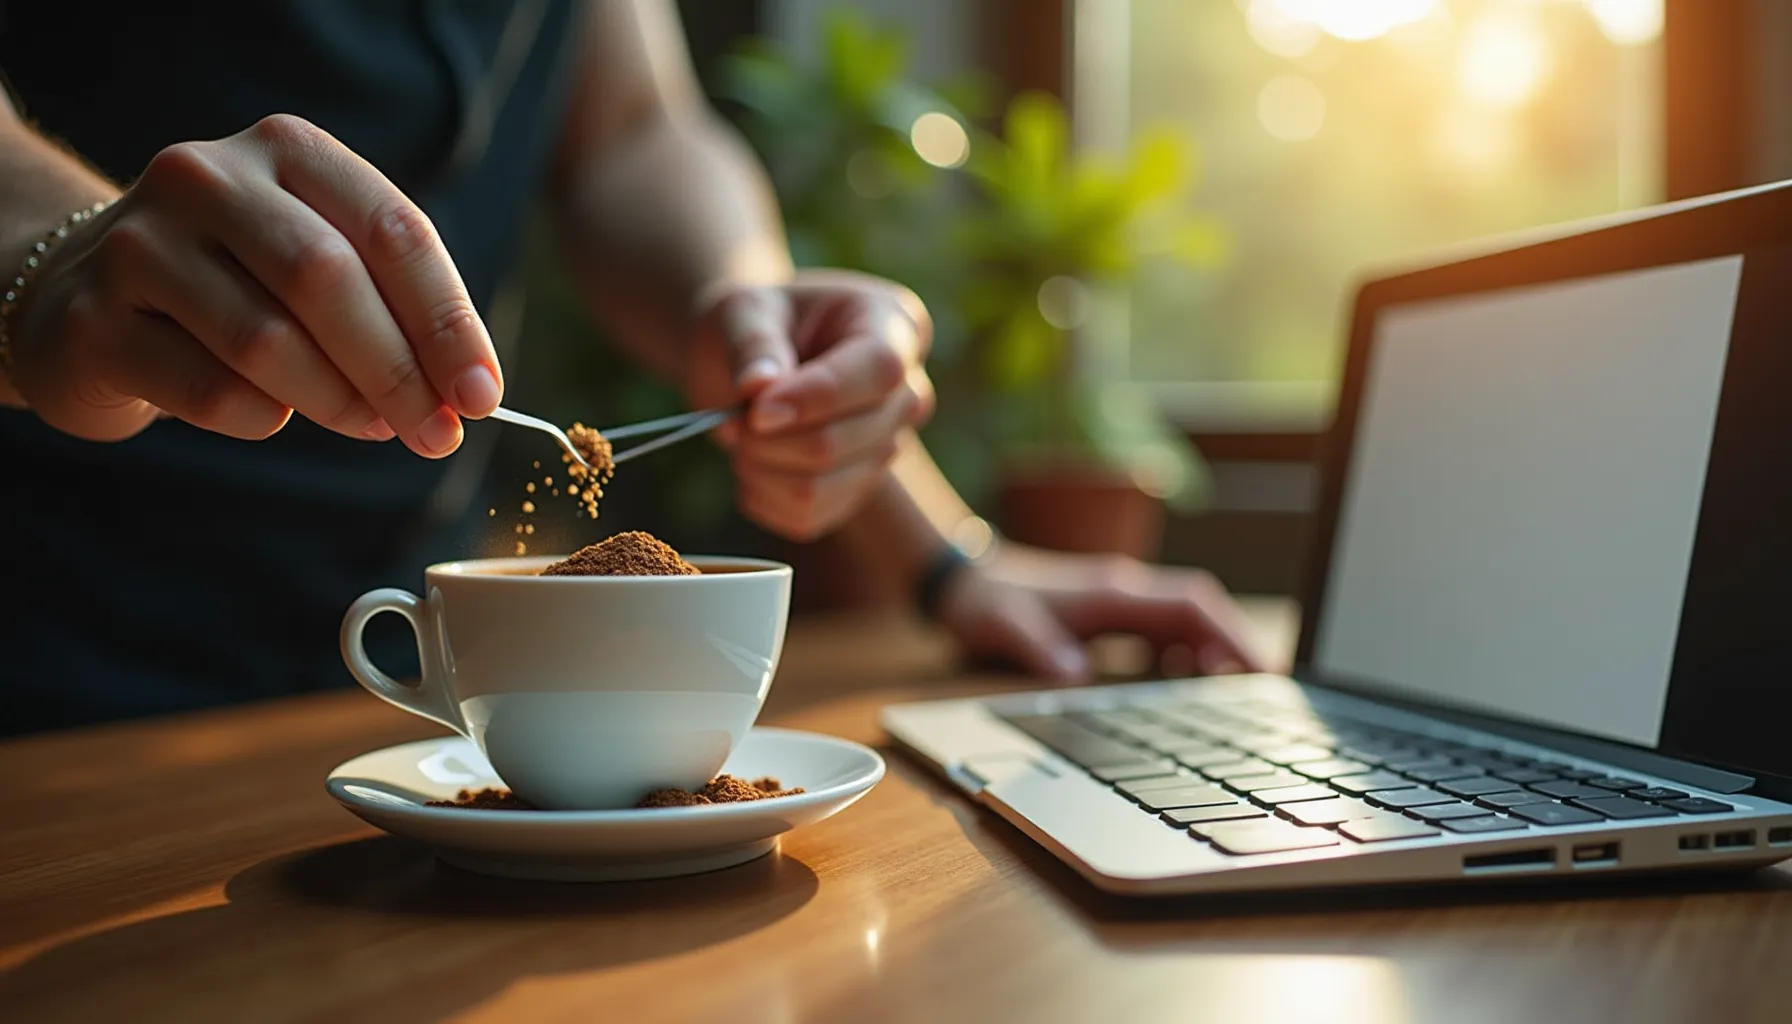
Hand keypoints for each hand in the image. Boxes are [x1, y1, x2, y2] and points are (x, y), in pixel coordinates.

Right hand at [8, 114, 502, 454]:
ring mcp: (140, 243)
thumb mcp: (318, 264)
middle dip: (400, 371)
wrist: (85, 297)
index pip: (395, 231)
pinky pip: (209, 390)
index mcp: (287, 151)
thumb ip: (393, 311)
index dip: (450, 322)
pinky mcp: (94, 319)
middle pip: (329, 280)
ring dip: (339, 402)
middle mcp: (208, 179)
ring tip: (371, 426)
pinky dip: (263, 417)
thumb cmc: (238, 286)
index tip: (484, 396)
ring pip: (268, 340)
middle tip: (440, 434)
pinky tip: (273, 412)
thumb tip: (469, 395)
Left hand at [686, 269, 934, 540]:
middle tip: (732, 417)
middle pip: (851, 439)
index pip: (880, 370)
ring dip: (760, 468)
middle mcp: (906, 393)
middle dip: (772, 437)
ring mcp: (887, 447)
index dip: (820, 396)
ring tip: (739, 435)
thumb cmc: (755, 323)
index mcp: (894, 326)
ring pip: (823, 486)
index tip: (757, 410)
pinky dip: (763, 497)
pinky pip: (807, 518)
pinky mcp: (856, 491)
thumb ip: (753, 344)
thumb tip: (759, 388)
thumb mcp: (744, 310)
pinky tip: (752, 463)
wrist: (752, 362)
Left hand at [936, 545, 1270, 682]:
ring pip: (1186, 618)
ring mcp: (1119, 600)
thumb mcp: (1005, 628)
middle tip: (1267, 687)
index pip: (1190, 606)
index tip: (1260, 668)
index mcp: (1111, 593)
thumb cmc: (985, 602)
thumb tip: (1074, 674)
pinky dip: (1185, 653)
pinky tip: (1188, 682)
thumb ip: (1039, 648)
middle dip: (1236, 643)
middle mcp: (1123, 591)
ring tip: (1236, 691)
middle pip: (1200, 610)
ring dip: (1214, 649)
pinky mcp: (1110, 613)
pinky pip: (1163, 630)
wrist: (960, 577)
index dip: (1229, 635)